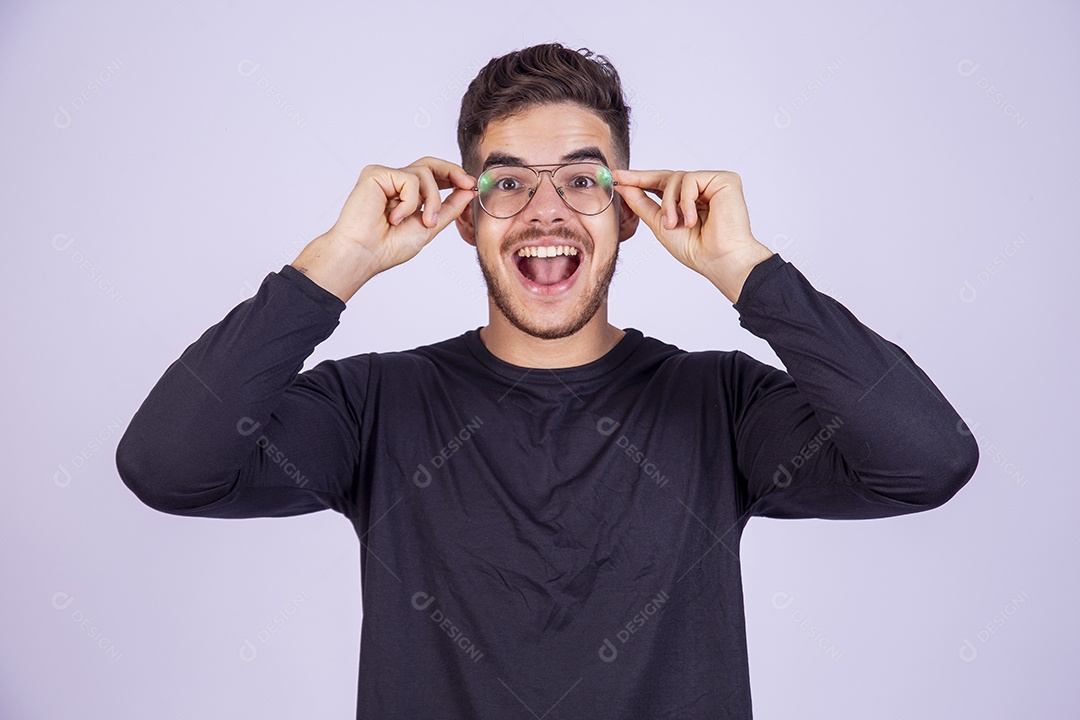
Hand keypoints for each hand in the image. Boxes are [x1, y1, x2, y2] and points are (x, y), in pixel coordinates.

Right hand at [292, 157, 475, 301]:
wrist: (365, 254)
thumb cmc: (389, 247)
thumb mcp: (429, 227)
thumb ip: (449, 208)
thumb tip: (468, 191)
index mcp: (407, 194)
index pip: (433, 176)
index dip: (454, 177)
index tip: (471, 185)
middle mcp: (395, 182)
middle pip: (430, 164)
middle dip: (453, 172)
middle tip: (467, 184)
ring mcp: (385, 176)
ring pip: (424, 172)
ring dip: (432, 200)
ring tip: (423, 222)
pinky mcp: (376, 174)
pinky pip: (409, 179)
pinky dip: (410, 202)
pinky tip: (394, 217)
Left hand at [613, 169, 773, 302]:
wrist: (718, 260)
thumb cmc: (695, 249)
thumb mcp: (660, 224)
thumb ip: (642, 204)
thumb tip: (622, 186)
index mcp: (688, 200)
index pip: (661, 184)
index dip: (639, 179)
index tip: (616, 175)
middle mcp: (701, 189)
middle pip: (667, 175)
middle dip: (642, 180)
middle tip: (621, 180)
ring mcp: (713, 183)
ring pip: (676, 177)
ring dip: (669, 203)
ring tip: (674, 224)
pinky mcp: (725, 180)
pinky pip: (692, 179)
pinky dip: (686, 201)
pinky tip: (692, 220)